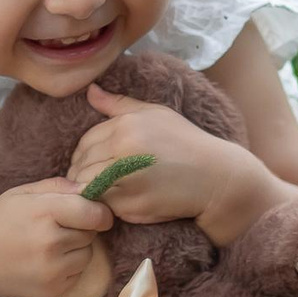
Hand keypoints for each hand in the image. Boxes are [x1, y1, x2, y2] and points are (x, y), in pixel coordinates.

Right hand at [0, 177, 116, 296]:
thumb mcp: (21, 194)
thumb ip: (57, 187)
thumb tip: (91, 188)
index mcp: (43, 212)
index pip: (94, 213)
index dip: (100, 212)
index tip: (96, 213)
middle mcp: (50, 242)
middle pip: (91, 233)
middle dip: (81, 229)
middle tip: (56, 228)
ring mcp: (52, 269)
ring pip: (87, 254)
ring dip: (77, 249)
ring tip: (50, 246)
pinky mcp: (54, 289)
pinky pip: (78, 273)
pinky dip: (69, 267)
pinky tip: (46, 263)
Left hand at [68, 85, 256, 225]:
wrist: (215, 177)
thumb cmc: (185, 142)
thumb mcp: (155, 114)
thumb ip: (118, 104)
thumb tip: (89, 90)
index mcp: (125, 127)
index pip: (85, 142)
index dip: (84, 154)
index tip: (93, 162)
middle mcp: (123, 151)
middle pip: (82, 165)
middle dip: (83, 172)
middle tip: (96, 179)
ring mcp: (126, 180)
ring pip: (87, 185)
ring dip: (90, 189)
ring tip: (105, 190)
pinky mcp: (131, 206)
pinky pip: (102, 204)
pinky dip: (103, 204)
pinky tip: (116, 201)